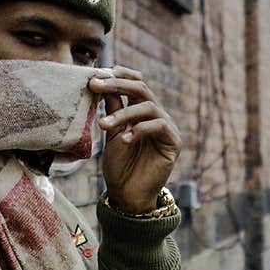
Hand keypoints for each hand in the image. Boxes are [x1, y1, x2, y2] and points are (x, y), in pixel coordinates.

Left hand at [90, 66, 181, 213]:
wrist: (127, 194)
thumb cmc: (119, 165)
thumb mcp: (112, 132)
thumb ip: (112, 108)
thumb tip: (101, 80)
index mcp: (142, 110)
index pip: (135, 82)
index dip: (118, 75)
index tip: (96, 75)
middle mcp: (157, 115)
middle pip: (141, 88)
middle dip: (117, 84)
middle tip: (95, 85)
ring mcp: (167, 127)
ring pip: (148, 106)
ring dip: (124, 113)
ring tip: (104, 125)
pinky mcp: (173, 142)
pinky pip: (159, 126)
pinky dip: (139, 130)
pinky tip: (124, 140)